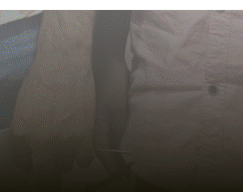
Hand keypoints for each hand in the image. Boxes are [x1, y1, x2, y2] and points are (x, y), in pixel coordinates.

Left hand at [11, 50, 94, 181]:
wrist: (63, 61)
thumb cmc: (41, 74)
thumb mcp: (23, 104)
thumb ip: (25, 128)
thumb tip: (31, 141)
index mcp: (21, 134)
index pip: (22, 161)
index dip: (28, 160)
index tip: (33, 156)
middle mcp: (41, 144)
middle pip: (45, 174)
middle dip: (46, 168)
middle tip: (50, 158)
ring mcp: (64, 143)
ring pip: (65, 166)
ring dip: (65, 156)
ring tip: (67, 141)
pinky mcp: (84, 137)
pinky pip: (84, 161)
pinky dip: (82, 154)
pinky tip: (81, 143)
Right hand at [93, 52, 129, 173]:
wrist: (111, 65)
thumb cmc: (112, 87)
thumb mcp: (117, 109)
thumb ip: (119, 130)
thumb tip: (123, 153)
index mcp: (100, 130)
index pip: (105, 155)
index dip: (115, 168)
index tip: (127, 178)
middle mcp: (105, 129)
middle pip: (112, 152)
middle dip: (122, 165)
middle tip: (136, 174)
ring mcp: (113, 123)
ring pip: (119, 144)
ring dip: (127, 153)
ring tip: (141, 162)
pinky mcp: (120, 116)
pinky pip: (125, 134)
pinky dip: (131, 141)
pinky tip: (141, 142)